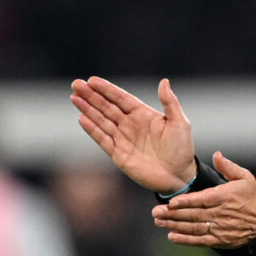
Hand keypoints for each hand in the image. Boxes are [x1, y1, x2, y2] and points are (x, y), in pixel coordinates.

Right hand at [70, 76, 195, 192]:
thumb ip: (170, 103)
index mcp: (143, 114)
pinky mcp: (118, 154)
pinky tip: (81, 118)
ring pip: (101, 120)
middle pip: (107, 106)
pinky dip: (92, 129)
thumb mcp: (179, 123)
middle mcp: (130, 124)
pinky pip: (102, 139)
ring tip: (74, 97)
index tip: (91, 80)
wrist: (178, 176)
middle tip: (76, 84)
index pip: (121, 98)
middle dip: (91, 96)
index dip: (106, 89)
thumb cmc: (182, 148)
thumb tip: (164, 81)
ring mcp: (123, 139)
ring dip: (87, 109)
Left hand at [151, 151, 255, 247]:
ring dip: (175, 226)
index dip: (186, 202)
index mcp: (224, 197)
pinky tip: (172, 236)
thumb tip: (216, 154)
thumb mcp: (245, 177)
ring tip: (160, 222)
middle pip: (193, 215)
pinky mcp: (219, 240)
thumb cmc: (253, 197)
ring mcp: (219, 228)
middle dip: (173, 214)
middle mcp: (220, 214)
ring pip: (193, 228)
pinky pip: (200, 241)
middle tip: (156, 213)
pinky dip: (185, 240)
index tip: (171, 202)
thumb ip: (228, 167)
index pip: (202, 200)